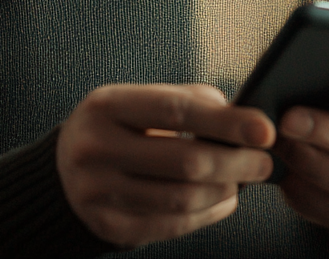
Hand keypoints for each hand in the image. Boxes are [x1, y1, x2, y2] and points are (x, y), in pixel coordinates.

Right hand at [56, 83, 275, 247]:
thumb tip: (242, 117)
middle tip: (265, 161)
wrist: (63, 172)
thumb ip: (187, 101)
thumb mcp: (137, 101)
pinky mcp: (109, 227)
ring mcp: (98, 192)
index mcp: (106, 106)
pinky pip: (172, 226)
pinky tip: (224, 200)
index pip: (175, 110)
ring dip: (225, 190)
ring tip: (244, 180)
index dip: (225, 121)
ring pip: (182, 199)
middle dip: (236, 162)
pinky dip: (207, 214)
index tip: (264, 129)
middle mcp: (96, 149)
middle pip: (185, 161)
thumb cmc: (118, 128)